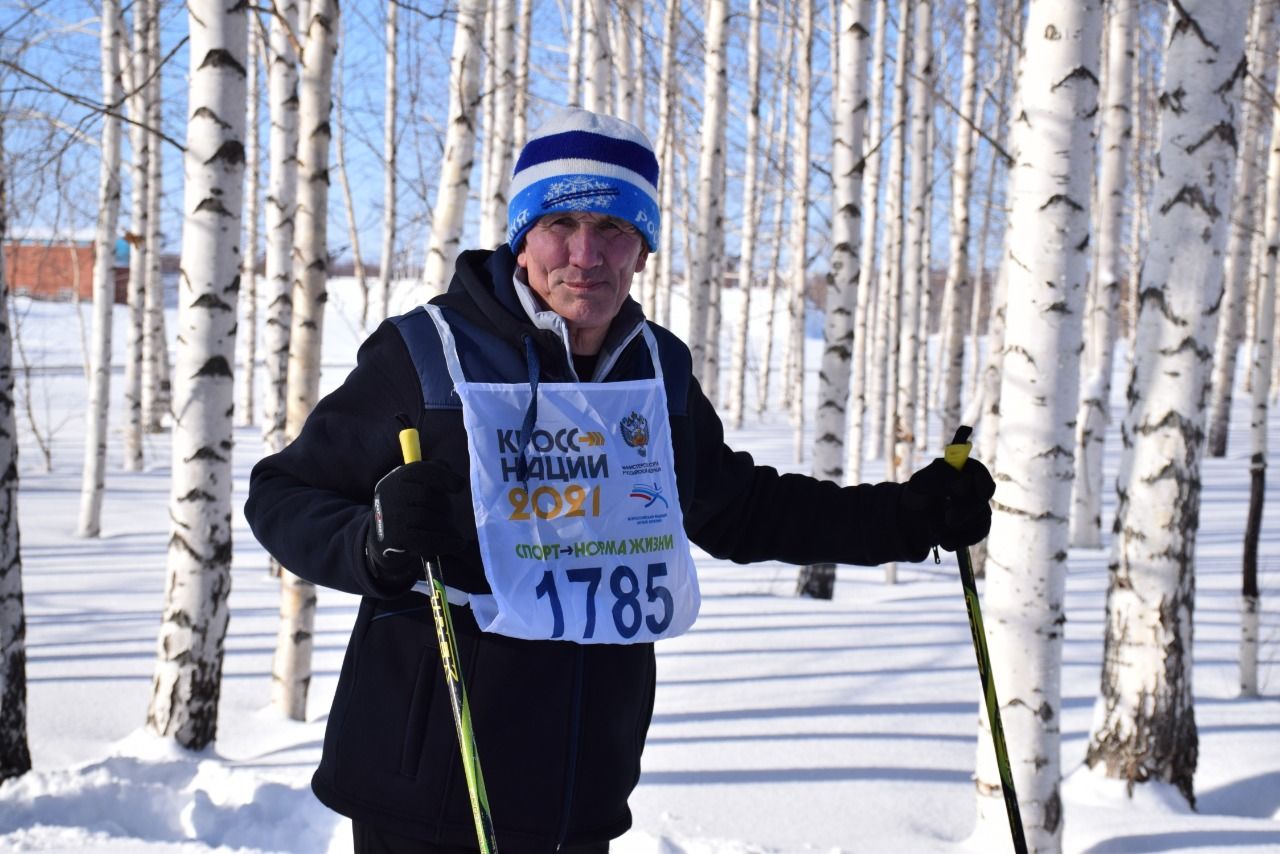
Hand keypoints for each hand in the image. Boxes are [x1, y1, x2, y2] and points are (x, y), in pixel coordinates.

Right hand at [366, 460, 465, 581]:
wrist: (383, 541)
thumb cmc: (409, 510)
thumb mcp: (416, 487)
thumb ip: (435, 476)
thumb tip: (458, 481)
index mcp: (397, 478)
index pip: (421, 471)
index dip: (444, 476)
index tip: (459, 486)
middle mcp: (390, 494)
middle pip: (426, 495)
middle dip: (444, 505)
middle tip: (450, 514)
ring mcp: (391, 517)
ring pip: (427, 517)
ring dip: (445, 525)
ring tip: (453, 531)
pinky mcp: (396, 538)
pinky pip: (427, 539)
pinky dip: (446, 542)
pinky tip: (458, 543)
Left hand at [901, 456, 995, 551]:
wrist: (913, 521)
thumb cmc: (917, 496)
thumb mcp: (920, 484)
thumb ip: (940, 478)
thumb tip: (964, 483)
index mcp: (961, 468)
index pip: (978, 472)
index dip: (979, 482)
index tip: (970, 493)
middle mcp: (975, 485)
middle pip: (983, 496)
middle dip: (965, 510)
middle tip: (949, 520)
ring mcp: (980, 505)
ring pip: (982, 516)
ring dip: (957, 527)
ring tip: (933, 530)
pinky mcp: (980, 524)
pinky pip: (979, 533)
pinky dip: (962, 539)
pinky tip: (946, 543)